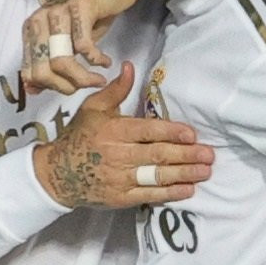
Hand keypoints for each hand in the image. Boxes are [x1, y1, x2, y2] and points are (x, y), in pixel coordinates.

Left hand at [22, 0, 159, 94]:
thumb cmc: (91, 12)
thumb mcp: (68, 41)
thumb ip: (49, 63)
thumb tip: (33, 90)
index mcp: (31, 29)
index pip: (29, 72)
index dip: (51, 87)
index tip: (70, 89)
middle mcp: (39, 20)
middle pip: (43, 71)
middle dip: (66, 87)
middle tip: (86, 86)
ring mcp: (57, 12)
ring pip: (62, 61)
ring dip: (83, 78)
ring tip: (98, 79)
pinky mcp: (80, 7)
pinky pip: (84, 46)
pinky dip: (97, 60)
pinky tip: (105, 61)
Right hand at [32, 63, 212, 207]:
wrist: (56, 174)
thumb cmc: (78, 137)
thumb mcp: (92, 108)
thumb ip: (116, 90)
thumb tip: (131, 67)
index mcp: (113, 130)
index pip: (147, 131)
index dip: (171, 133)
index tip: (192, 135)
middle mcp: (117, 154)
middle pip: (157, 154)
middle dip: (186, 155)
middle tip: (209, 154)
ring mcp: (118, 178)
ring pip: (156, 176)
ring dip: (184, 174)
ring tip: (205, 171)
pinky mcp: (120, 198)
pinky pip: (149, 195)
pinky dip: (170, 193)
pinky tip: (188, 189)